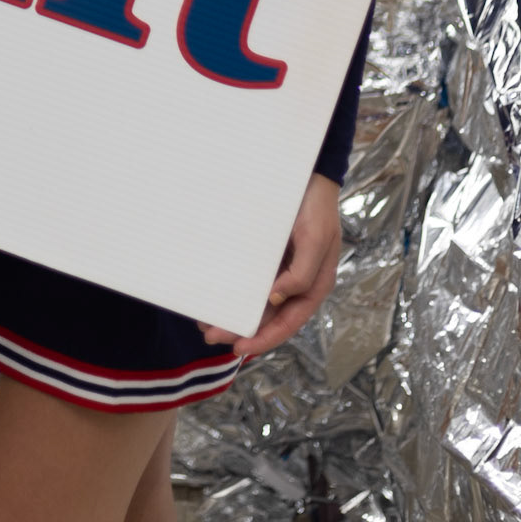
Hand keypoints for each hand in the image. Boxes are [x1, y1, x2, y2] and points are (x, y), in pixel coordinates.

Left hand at [198, 173, 341, 358]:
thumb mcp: (315, 238)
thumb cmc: (316, 207)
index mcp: (313, 285)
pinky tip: (216, 290)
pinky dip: (234, 287)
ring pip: (256, 300)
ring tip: (204, 319)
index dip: (265, 338)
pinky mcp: (266, 255)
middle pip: (268, 316)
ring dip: (234, 310)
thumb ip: (302, 272)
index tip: (239, 346)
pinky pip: (249, 277)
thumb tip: (277, 299)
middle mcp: (296, 283)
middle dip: (241, 328)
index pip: (288, 322)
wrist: (308, 175)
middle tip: (209, 334)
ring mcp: (280, 270)